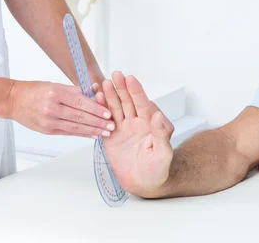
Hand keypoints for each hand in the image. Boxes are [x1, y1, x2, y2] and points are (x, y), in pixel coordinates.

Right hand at [7, 81, 114, 138]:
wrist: (14, 100)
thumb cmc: (35, 90)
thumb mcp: (56, 85)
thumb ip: (76, 90)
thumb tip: (96, 91)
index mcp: (55, 93)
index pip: (80, 102)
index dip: (96, 109)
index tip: (108, 113)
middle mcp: (51, 108)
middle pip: (80, 116)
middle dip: (98, 122)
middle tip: (112, 126)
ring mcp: (48, 121)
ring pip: (75, 127)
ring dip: (92, 131)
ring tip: (105, 132)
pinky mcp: (47, 130)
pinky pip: (68, 132)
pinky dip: (81, 134)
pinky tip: (92, 134)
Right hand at [98, 71, 174, 196]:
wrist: (145, 184)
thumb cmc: (159, 170)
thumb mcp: (163, 153)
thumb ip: (161, 134)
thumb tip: (157, 116)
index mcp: (150, 123)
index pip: (143, 104)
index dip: (136, 91)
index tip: (130, 78)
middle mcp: (137, 122)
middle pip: (128, 102)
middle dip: (121, 88)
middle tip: (114, 74)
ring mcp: (123, 128)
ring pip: (116, 108)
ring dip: (109, 96)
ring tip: (102, 84)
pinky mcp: (111, 136)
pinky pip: (105, 120)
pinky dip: (100, 110)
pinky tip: (95, 99)